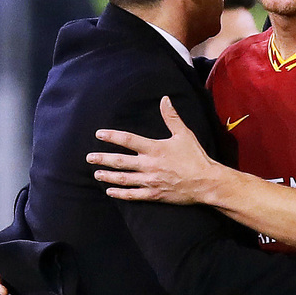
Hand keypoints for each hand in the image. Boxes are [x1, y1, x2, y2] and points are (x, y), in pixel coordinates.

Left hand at [86, 96, 217, 203]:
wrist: (206, 182)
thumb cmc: (195, 157)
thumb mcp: (184, 134)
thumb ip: (171, 117)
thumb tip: (164, 99)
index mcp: (155, 148)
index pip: (128, 140)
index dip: (112, 136)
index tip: (99, 134)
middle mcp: (149, 164)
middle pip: (120, 161)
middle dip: (103, 159)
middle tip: (89, 158)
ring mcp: (150, 181)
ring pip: (123, 179)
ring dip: (107, 176)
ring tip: (96, 174)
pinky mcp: (154, 194)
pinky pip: (133, 195)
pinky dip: (120, 194)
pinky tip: (110, 191)